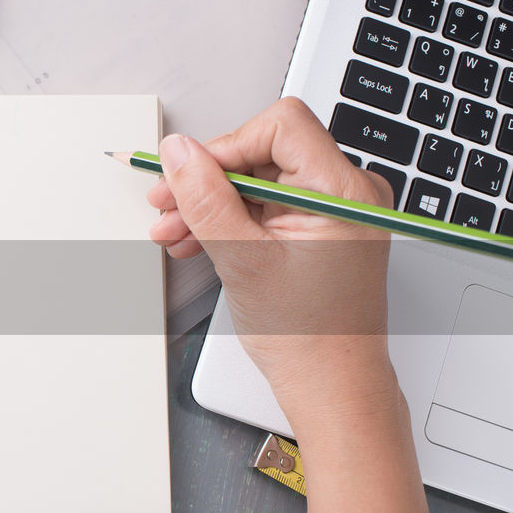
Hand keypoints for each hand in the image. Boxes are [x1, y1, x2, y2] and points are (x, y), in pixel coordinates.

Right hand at [147, 98, 400, 420]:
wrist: (330, 386)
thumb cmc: (308, 337)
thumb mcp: (242, 259)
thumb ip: (206, 198)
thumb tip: (179, 151)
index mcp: (344, 192)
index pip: (280, 127)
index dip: (226, 146)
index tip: (189, 174)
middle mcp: (346, 193)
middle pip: (263, 152)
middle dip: (208, 179)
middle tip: (166, 203)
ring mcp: (333, 211)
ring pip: (258, 180)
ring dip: (210, 202)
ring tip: (172, 230)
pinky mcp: (318, 228)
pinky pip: (266, 206)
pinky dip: (229, 219)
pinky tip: (195, 239)